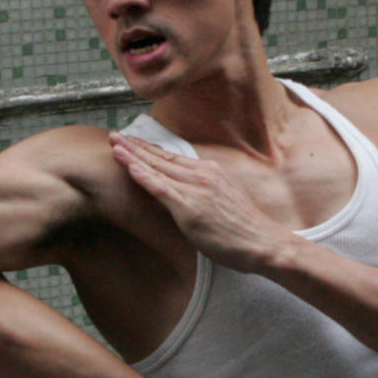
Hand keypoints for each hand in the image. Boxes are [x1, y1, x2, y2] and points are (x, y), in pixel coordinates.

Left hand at [109, 132, 285, 273]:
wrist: (264, 242)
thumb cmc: (244, 228)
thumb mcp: (223, 198)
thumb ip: (203, 190)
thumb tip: (186, 191)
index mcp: (209, 171)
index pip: (171, 156)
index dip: (148, 148)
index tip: (130, 141)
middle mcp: (202, 174)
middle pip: (161, 157)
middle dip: (134, 146)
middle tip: (113, 135)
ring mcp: (196, 189)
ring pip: (158, 168)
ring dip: (133, 156)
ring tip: (114, 145)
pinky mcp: (190, 208)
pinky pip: (162, 188)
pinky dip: (144, 176)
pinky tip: (129, 167)